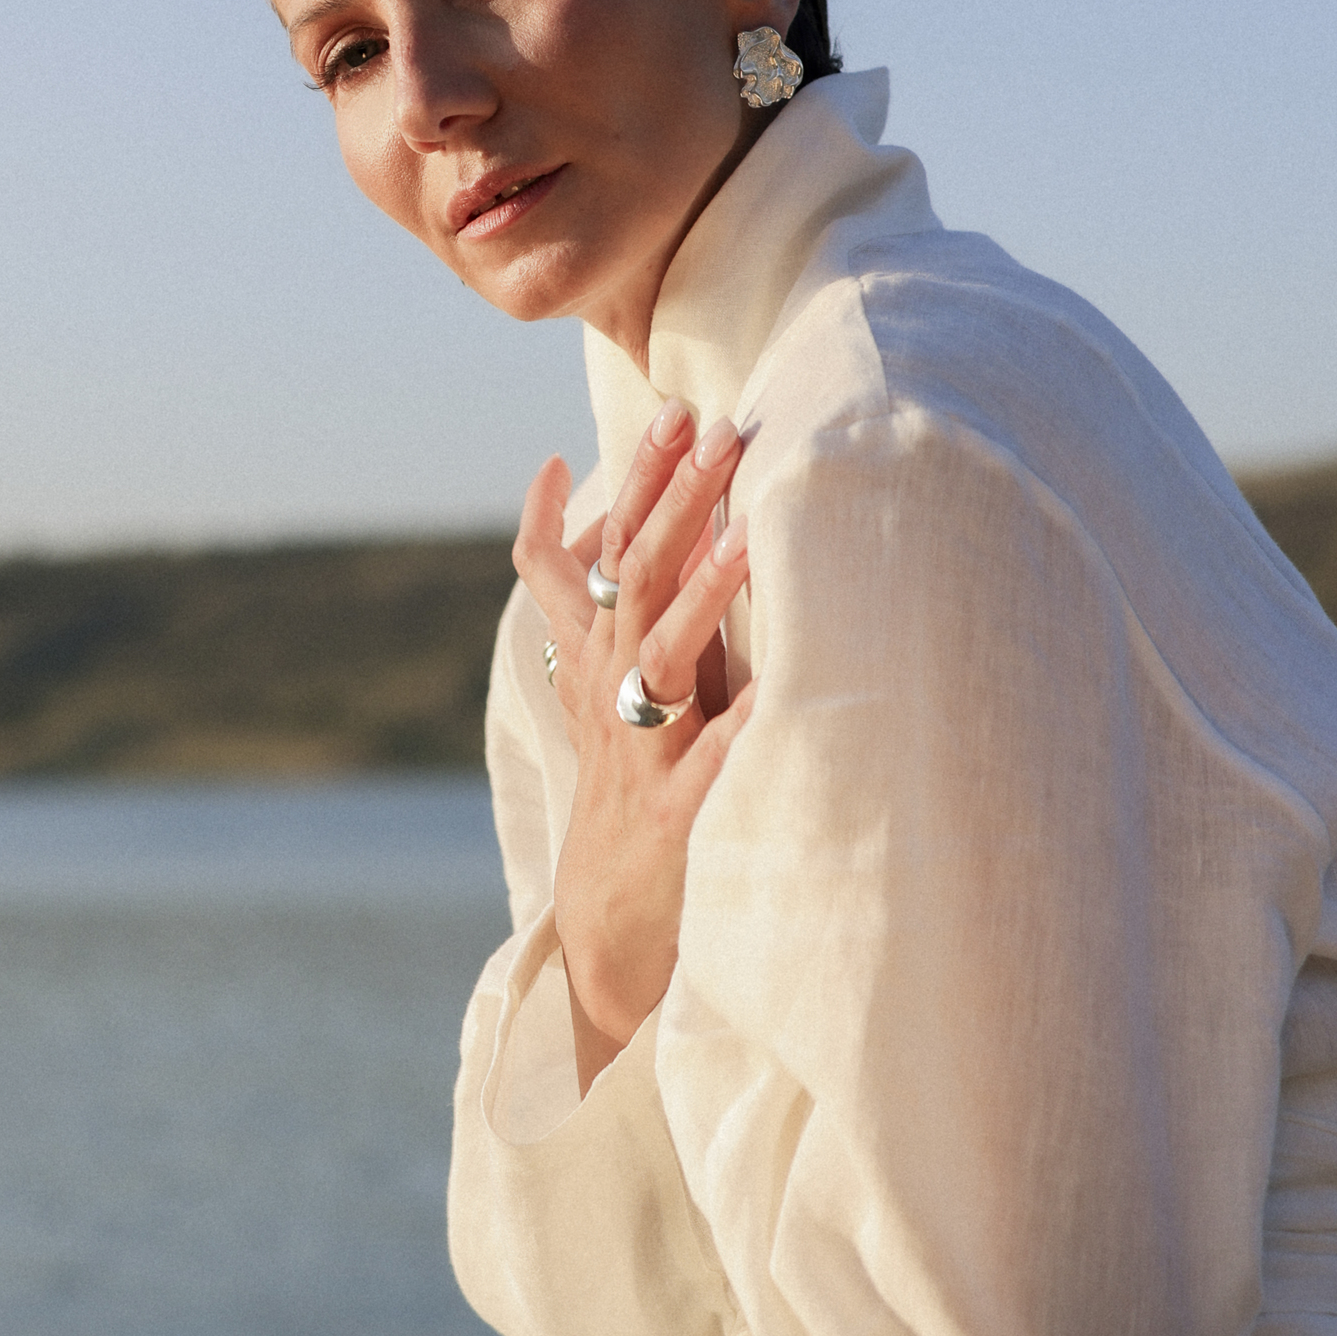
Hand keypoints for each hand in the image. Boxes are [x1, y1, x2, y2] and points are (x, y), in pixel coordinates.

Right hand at [514, 400, 757, 1092]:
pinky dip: (749, 722)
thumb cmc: (618, 779)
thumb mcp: (593, 671)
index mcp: (602, 657)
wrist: (605, 926)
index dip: (641, 479)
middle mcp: (612, 694)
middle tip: (715, 431)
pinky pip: (716, 764)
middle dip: (675, 504)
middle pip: (635, 583)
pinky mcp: (675, 819)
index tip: (677, 409)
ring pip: (664, 657)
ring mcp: (641, 755)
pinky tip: (788, 683)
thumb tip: (548, 468)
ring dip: (706, 592)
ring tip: (749, 533)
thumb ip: (575, 578)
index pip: (613, 549)